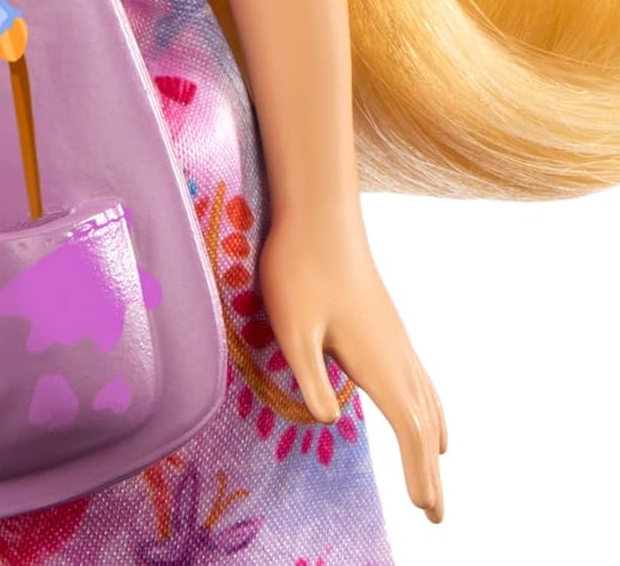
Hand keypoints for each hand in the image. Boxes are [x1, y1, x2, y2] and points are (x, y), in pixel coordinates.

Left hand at [257, 202, 447, 523]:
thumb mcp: (292, 327)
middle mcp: (395, 352)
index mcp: (376, 361)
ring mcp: (394, 335)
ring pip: (425, 397)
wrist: (318, 212)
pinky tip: (421, 407)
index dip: (420, 473)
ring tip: (437, 469)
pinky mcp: (385, 321)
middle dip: (429, 470)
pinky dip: (427, 406)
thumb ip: (309, 377)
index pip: (410, 430)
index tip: (426, 511)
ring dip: (431, 438)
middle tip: (436, 516)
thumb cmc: (297, 268)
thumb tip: (329, 422)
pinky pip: (417, 376)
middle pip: (424, 423)